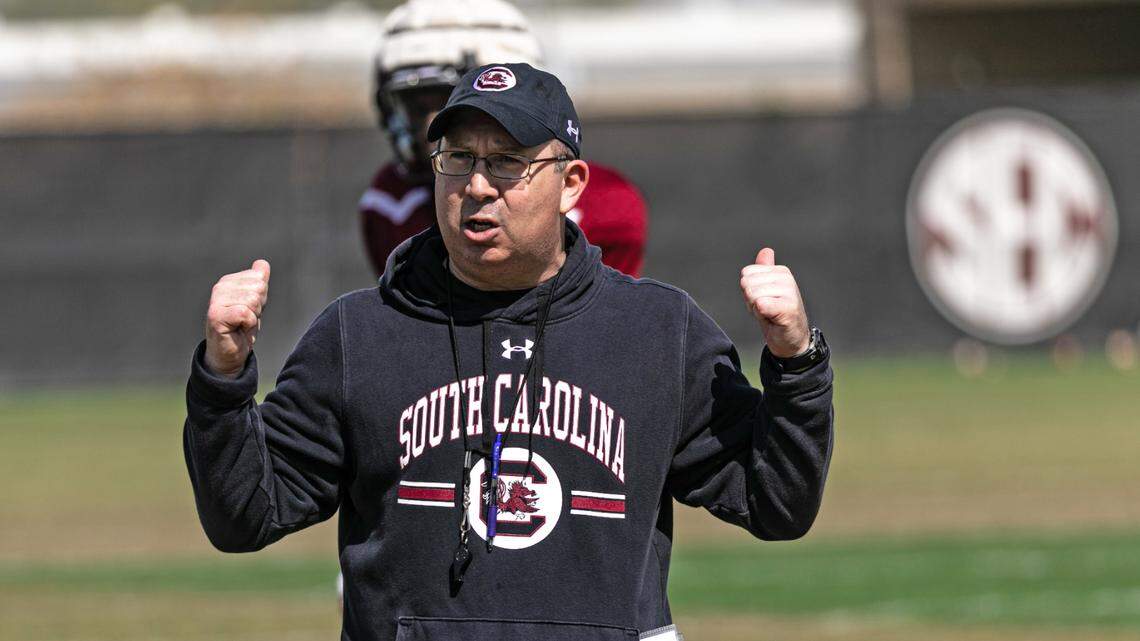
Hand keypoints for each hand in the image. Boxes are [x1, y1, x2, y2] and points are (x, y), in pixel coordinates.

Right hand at [204, 260, 270, 378]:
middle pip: (259, 287)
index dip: (262, 297)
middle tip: (246, 319)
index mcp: (229, 281)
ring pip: (253, 300)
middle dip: (259, 307)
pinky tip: (238, 329)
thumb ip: (259, 282)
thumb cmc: (241, 328)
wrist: (229, 353)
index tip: (250, 310)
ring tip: (241, 324)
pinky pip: (245, 314)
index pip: (260, 277)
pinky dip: (248, 325)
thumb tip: (262, 264)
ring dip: (253, 317)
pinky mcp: (216, 315)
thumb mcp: (255, 303)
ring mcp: (216, 300)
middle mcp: (220, 287)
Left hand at [740, 248, 809, 357]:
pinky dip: (761, 315)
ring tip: (770, 314)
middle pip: (747, 284)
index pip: (746, 274)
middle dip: (750, 301)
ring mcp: (789, 292)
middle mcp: (786, 278)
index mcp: (780, 271)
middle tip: (766, 309)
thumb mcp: (767, 289)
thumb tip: (766, 250)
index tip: (762, 300)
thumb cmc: (776, 315)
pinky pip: (760, 305)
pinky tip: (773, 319)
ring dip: (756, 310)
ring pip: (752, 295)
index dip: (748, 291)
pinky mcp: (788, 307)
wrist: (791, 339)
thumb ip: (764, 270)